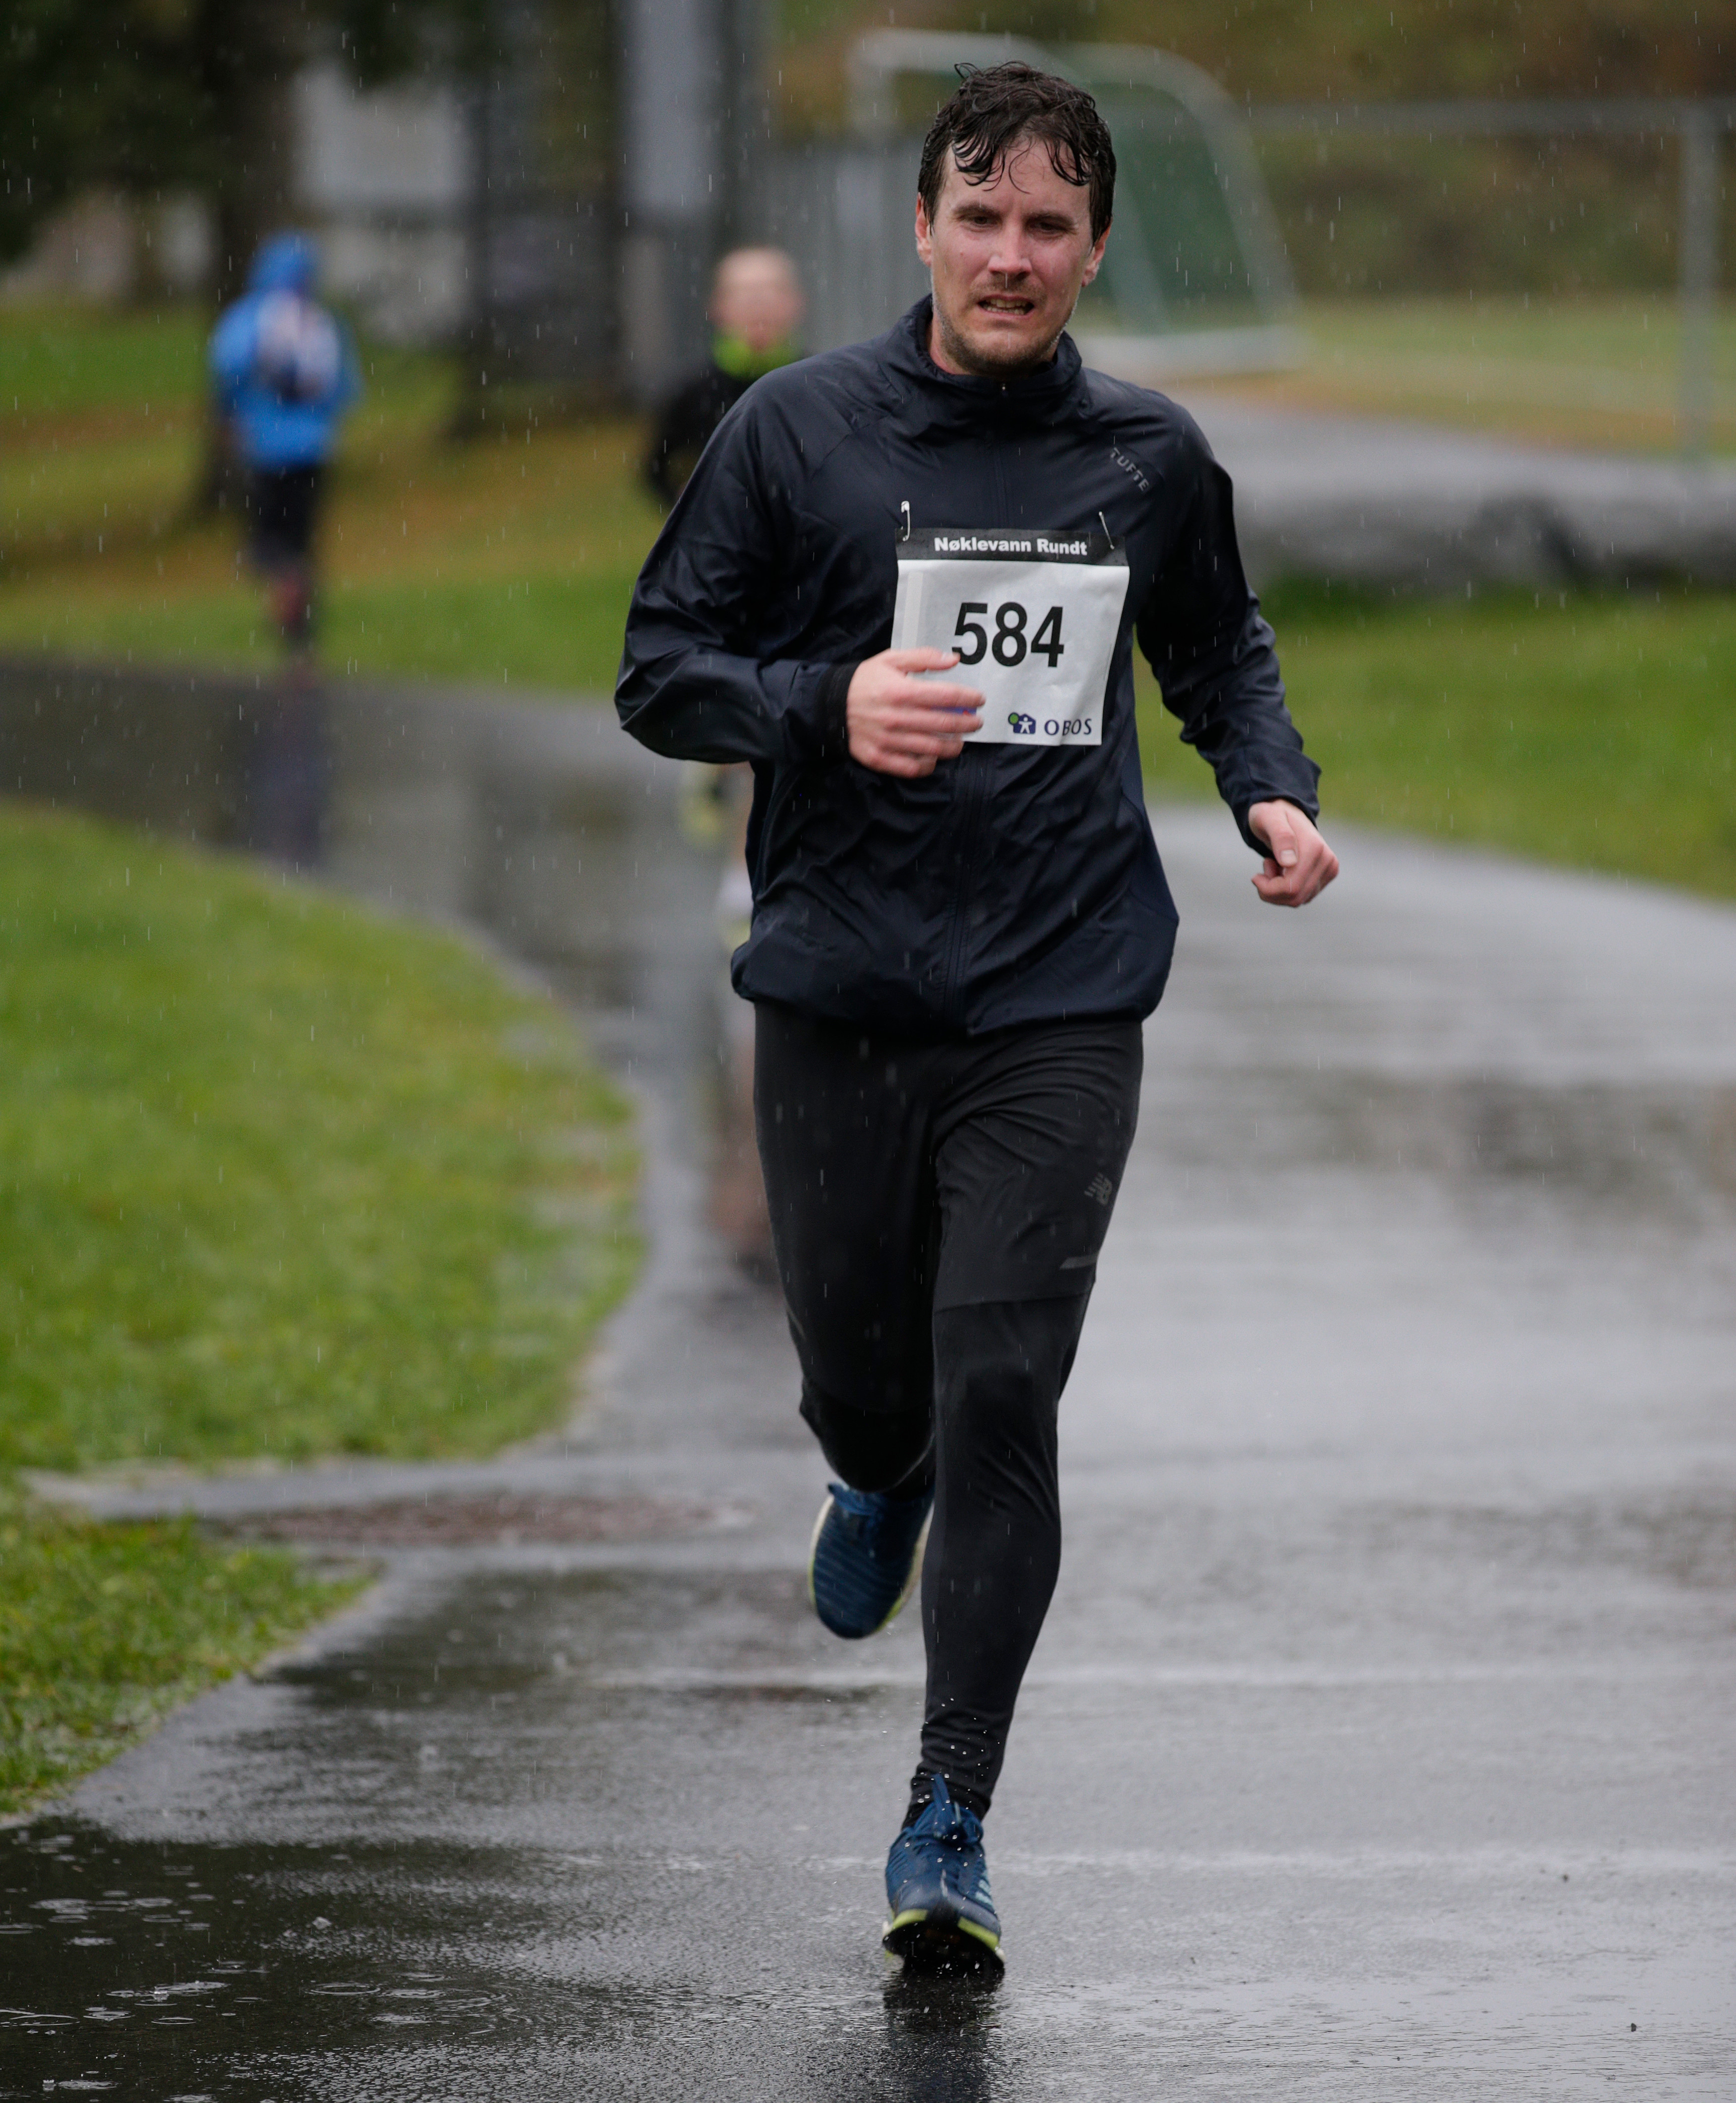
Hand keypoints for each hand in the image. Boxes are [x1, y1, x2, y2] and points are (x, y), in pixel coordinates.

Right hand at [847, 649, 983, 777]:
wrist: (830, 705)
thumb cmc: (864, 681)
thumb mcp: (890, 660)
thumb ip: (923, 658)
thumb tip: (953, 659)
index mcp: (901, 691)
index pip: (946, 696)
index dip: (968, 698)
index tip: (979, 700)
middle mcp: (896, 718)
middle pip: (944, 724)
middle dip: (967, 723)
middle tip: (976, 722)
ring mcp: (888, 741)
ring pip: (933, 749)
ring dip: (953, 746)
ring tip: (960, 740)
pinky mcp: (879, 758)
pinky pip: (912, 767)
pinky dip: (928, 764)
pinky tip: (934, 757)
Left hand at [1248, 800, 1338, 906]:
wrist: (1285, 811)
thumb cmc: (1271, 815)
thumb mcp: (1268, 819)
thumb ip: (1280, 837)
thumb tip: (1290, 862)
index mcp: (1314, 849)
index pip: (1291, 888)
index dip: (1268, 888)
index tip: (1257, 874)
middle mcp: (1327, 861)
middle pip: (1295, 898)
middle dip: (1272, 891)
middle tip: (1264, 869)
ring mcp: (1329, 869)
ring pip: (1299, 900)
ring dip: (1277, 890)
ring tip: (1273, 866)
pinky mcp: (1326, 876)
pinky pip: (1303, 897)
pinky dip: (1286, 890)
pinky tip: (1281, 872)